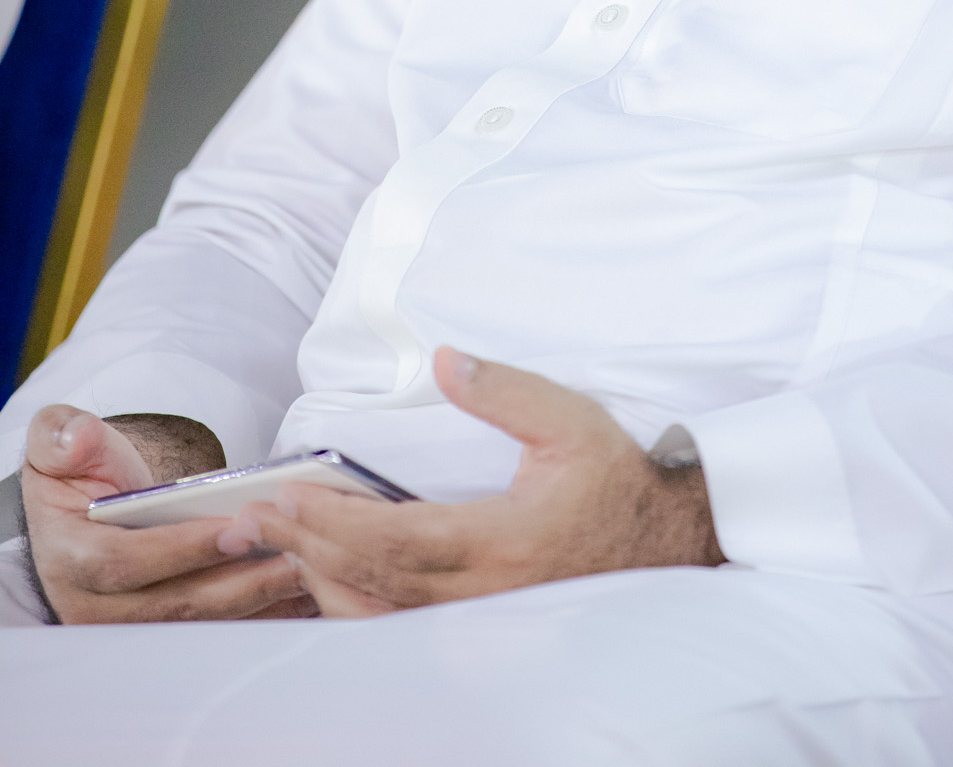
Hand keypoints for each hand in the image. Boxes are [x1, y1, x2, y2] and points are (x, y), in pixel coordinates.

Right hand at [20, 405, 315, 623]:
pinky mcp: (166, 628)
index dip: (179, 549)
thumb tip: (77, 437)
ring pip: (202, 622)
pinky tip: (304, 593)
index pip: (123, 562)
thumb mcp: (60, 442)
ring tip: (310, 573)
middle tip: (292, 555)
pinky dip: (262, 614)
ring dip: (258, 602)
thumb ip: (63, 437)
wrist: (85, 505)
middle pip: (173, 604)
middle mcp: (96, 606)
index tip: (235, 529)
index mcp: (70, 559)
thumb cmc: (80, 472)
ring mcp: (133, 624)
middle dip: (236, 582)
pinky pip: (218, 627)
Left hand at [221, 347, 724, 617]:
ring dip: (319, 579)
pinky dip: (352, 605)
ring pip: (378, 616)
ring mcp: (479, 622)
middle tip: (251, 521)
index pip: (394, 541)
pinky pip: (399, 629)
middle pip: (370, 582)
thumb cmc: (615, 477)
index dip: (331, 524)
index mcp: (501, 541)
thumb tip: (444, 358)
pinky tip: (324, 580)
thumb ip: (503, 390)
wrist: (666, 539)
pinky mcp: (479, 628)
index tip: (284, 498)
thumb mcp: (568, 419)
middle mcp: (482, 595)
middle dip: (305, 548)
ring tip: (275, 543)